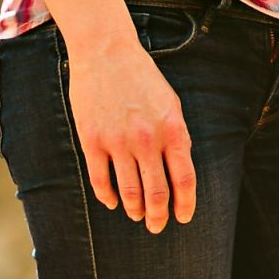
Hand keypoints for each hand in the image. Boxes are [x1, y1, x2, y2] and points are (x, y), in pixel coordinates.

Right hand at [68, 36, 196, 232]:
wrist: (106, 52)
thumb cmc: (142, 77)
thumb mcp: (170, 103)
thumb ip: (177, 136)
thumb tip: (180, 169)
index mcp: (172, 130)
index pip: (184, 180)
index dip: (185, 205)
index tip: (183, 218)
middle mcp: (147, 140)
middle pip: (157, 193)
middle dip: (158, 216)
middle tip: (156, 226)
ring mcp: (118, 142)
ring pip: (129, 192)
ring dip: (134, 210)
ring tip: (135, 216)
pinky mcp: (93, 140)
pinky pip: (101, 180)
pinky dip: (108, 197)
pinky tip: (112, 202)